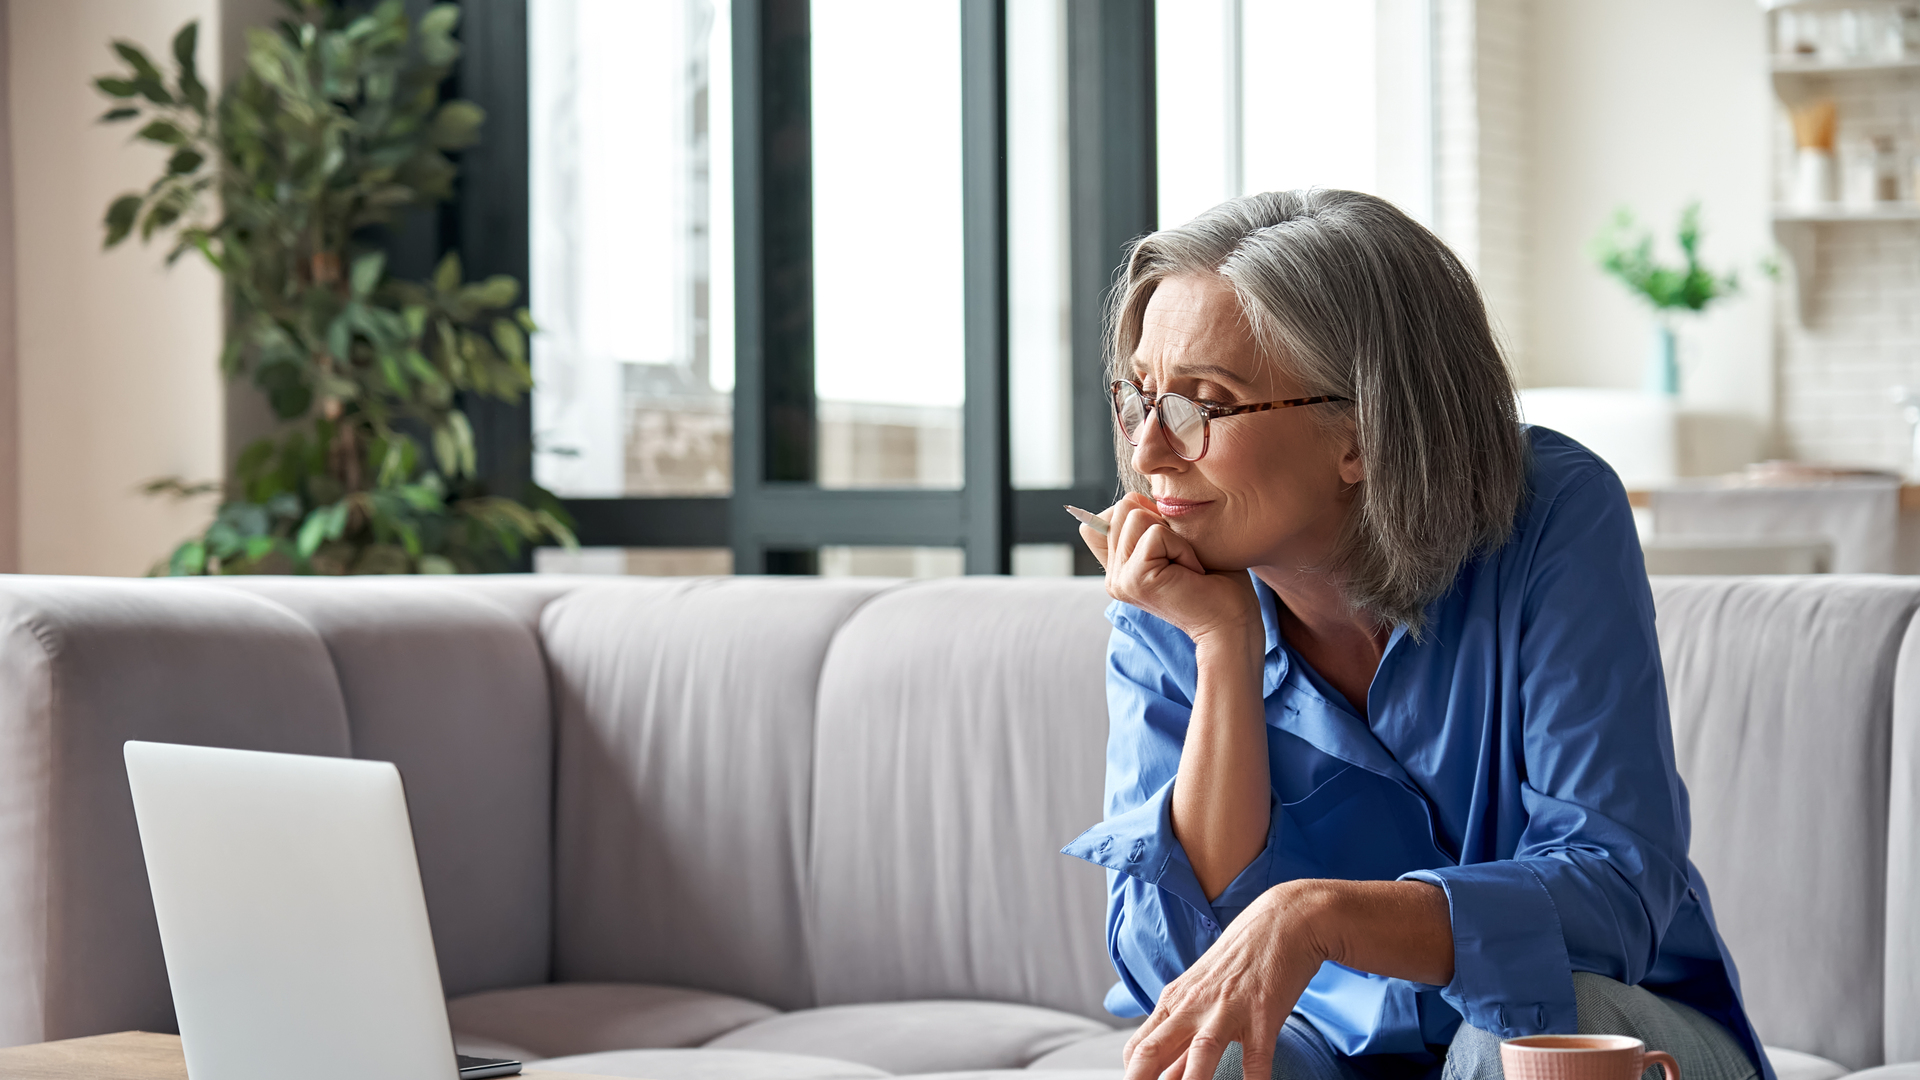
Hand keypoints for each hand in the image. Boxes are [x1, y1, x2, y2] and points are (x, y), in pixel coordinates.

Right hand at [1079, 493, 1259, 653]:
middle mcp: (1113, 576)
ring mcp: (1120, 580)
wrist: (1232, 623)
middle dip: (1162, 522)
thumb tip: (1136, 498)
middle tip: (1183, 558)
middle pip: (1123, 507)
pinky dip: (1182, 547)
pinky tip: (1192, 573)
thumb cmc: (1216, 583)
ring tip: (1187, 565)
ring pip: (1135, 514)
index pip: (1105, 517)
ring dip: (1173, 535)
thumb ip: (1149, 524)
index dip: (1142, 515)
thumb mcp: (1177, 543)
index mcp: (1119, 568)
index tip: (1171, 548)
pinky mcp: (1135, 579)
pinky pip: (1156, 533)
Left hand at [1122, 882, 1329, 1079]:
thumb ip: (1183, 1038)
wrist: (1283, 921)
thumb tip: (1166, 1076)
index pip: (1137, 1048)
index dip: (1132, 1078)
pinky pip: (1256, 1058)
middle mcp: (1193, 1007)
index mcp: (1174, 1003)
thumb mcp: (1201, 994)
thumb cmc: (1239, 961)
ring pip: (1200, 1054)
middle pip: (1152, 1052)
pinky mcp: (1263, 1015)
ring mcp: (1227, 1010)